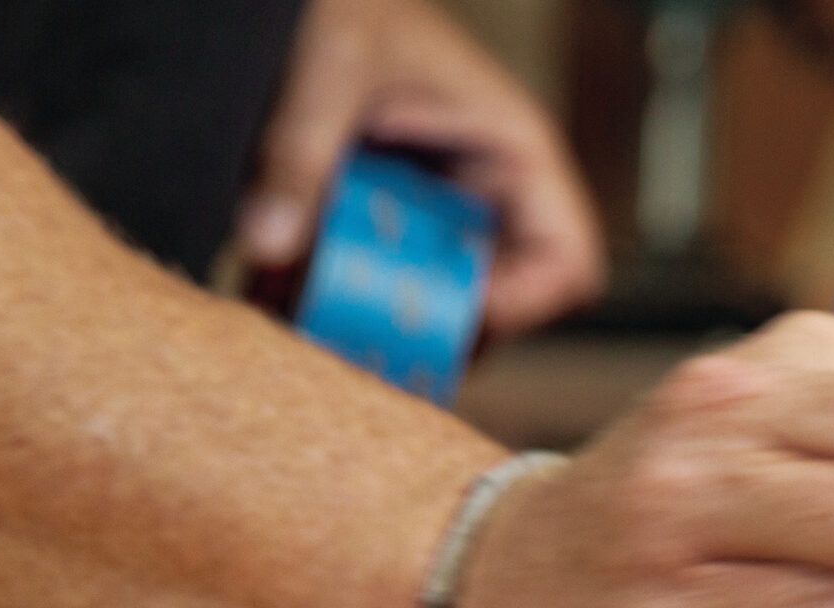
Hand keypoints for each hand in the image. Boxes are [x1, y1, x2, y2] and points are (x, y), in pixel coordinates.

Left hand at [240, 0, 604, 337]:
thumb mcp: (326, 70)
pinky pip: (365, 281)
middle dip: (428, 333)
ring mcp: (430, 213)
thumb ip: (298, 154)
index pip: (566, 260)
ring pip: (426, 304)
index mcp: (512, 153)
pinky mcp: (376, 221)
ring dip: (367, 322)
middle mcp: (482, 195)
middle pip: (494, 304)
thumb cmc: (343, 3)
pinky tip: (271, 295)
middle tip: (365, 348)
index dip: (522, 304)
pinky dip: (320, 296)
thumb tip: (267, 244)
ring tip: (303, 323)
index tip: (449, 322)